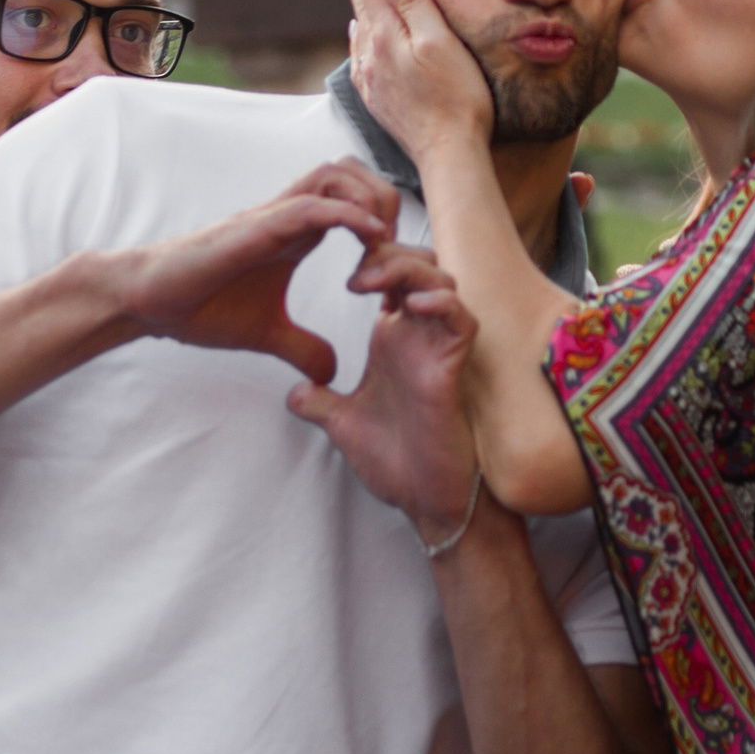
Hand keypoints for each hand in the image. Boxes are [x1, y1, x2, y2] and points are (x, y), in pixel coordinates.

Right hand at [114, 160, 398, 383]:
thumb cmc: (200, 308)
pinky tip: (367, 239)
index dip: (385, 224)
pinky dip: (346, 214)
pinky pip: (310, 205)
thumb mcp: (267, 334)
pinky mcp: (255, 227)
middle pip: (353, 173)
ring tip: (381, 244)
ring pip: (335, 174)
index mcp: (295, 233)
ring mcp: (271, 216)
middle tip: (394, 248)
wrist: (149, 304)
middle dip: (385, 201)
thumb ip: (302, 347)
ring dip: (368, 201)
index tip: (395, 267)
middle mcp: (288, 215)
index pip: (354, 201)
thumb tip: (331, 373)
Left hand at [287, 240, 480, 537]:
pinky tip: (411, 305)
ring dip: (407, 270)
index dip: (367, 257)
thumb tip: (294, 394)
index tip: (336, 270)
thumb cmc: (395, 462)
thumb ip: (320, 403)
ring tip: (370, 281)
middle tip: (352, 271)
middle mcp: (417, 336)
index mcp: (392, 340)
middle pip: (415, 265)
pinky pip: (460, 320)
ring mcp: (437, 349)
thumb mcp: (343, 425)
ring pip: (440, 282)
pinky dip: (441, 304)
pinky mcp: (454, 368)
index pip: (387, 278)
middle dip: (385, 253)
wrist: (423, 500)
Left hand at [334, 0, 492, 168]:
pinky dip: (361, 23)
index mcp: (384, 33)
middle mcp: (369, 51)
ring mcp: (371, 73)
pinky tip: (360, 24)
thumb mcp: (440, 43)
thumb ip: (413, 3)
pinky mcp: (377, 93)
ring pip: (359, 17)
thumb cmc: (457, 99)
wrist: (448, 154)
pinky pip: (363, 46)